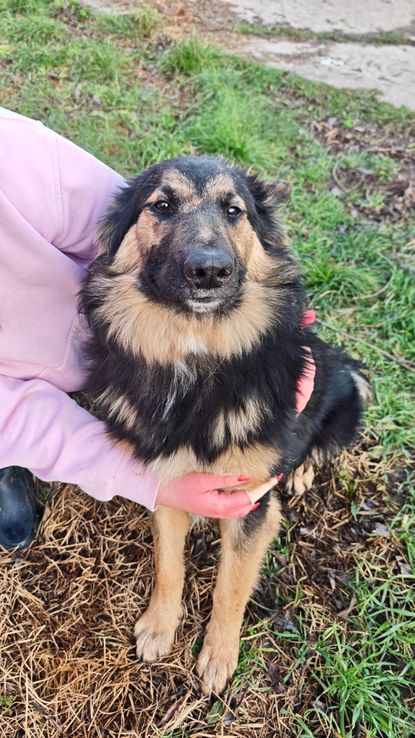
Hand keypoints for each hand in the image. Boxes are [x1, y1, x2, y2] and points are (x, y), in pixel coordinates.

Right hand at [155, 473, 280, 518]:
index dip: (263, 488)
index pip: (248, 498)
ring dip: (254, 498)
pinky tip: (249, 494)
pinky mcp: (212, 508)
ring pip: (241, 509)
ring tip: (265, 485)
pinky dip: (244, 501)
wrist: (161, 493)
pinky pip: (234, 508)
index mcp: (219, 506)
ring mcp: (216, 512)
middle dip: (261, 493)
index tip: (275, 479)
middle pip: (248, 505)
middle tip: (274, 480)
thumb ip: (225, 479)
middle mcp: (219, 512)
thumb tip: (247, 477)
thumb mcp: (203, 479)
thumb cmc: (180, 484)